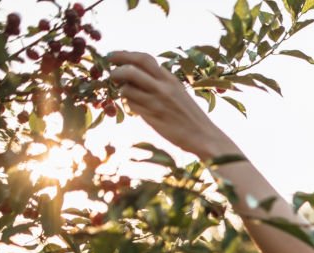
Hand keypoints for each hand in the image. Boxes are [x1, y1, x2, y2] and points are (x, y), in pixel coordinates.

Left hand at [108, 51, 230, 158]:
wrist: (204, 135)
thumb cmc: (190, 114)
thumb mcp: (178, 92)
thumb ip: (160, 82)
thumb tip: (135, 74)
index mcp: (170, 79)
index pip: (144, 59)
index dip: (125, 55)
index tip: (113, 56)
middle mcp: (163, 88)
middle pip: (131, 70)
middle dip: (116, 69)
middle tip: (110, 73)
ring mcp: (157, 102)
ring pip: (127, 89)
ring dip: (121, 90)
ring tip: (125, 94)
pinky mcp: (152, 117)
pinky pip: (132, 106)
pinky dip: (129, 105)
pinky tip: (135, 108)